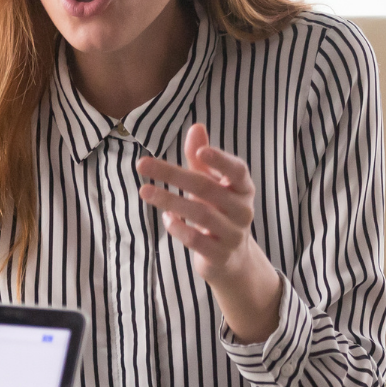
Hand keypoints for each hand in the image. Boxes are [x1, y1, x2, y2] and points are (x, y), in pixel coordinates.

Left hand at [137, 123, 283, 343]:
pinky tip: (166, 219)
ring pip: (200, 214)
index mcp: (243, 188)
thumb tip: (196, 127)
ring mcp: (233, 234)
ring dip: (169, 200)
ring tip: (144, 191)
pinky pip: (197, 240)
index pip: (237, 170)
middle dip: (173, 175)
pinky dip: (179, 228)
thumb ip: (203, 158)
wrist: (233, 259)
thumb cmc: (219, 212)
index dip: (220, 160)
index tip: (199, 151)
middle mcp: (242, 210)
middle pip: (206, 188)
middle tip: (142, 164)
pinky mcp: (220, 255)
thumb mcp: (213, 184)